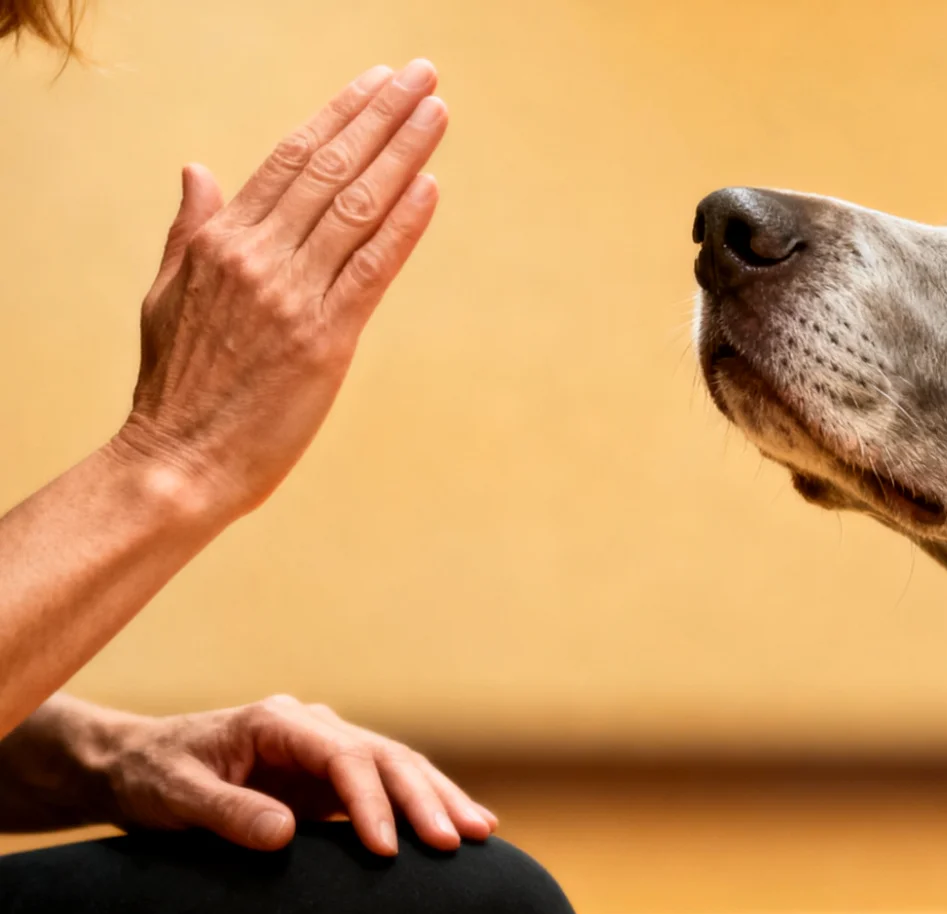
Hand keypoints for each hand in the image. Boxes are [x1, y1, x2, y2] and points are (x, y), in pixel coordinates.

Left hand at [96, 694, 495, 854]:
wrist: (134, 764)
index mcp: (278, 721)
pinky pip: (386, 788)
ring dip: (439, 799)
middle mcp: (313, 727)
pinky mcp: (329, 777)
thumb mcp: (175, 796)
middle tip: (460, 840)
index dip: (371, 802)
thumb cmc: (151, 776)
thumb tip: (287, 835)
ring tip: (482, 832)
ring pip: (398, 768)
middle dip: (427, 798)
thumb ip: (228, 812)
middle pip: (386, 757)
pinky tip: (458, 826)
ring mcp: (326, 750)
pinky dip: (423, 806)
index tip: (389, 849)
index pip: (344, 757)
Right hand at [115, 60, 448, 519]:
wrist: (178, 463)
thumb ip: (191, 230)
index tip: (375, 83)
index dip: (338, 115)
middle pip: (331, 168)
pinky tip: (430, 187)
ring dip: (403, 154)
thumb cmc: (177, 386)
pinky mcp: (324, 340)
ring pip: (357, 208)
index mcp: (221, 242)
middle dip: (382, 116)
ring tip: (436, 112)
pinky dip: (403, 226)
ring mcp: (292, 297)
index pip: (290, 159)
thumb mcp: (167, 294)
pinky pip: (371, 270)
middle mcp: (258, 258)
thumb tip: (198, 169)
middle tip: (423, 74)